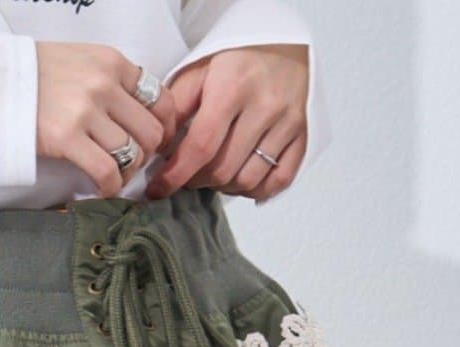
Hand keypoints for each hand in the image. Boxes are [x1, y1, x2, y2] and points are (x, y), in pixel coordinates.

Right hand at [36, 43, 178, 198]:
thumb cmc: (37, 75)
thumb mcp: (83, 61)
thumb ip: (112, 80)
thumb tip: (137, 113)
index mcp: (113, 62)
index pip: (160, 98)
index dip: (165, 128)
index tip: (158, 143)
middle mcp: (105, 84)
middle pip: (151, 131)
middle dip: (148, 155)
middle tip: (133, 164)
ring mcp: (86, 110)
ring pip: (132, 154)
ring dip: (127, 174)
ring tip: (113, 177)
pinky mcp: (68, 138)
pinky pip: (107, 172)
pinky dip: (110, 188)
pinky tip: (101, 190)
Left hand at [148, 45, 308, 201]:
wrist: (282, 44)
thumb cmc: (235, 61)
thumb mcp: (198, 72)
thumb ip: (176, 109)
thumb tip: (159, 151)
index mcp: (233, 86)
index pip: (201, 146)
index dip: (175, 175)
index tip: (158, 189)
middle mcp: (264, 105)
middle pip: (222, 170)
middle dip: (196, 180)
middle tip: (188, 172)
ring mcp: (287, 122)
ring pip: (247, 181)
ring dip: (224, 187)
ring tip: (214, 173)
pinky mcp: (302, 134)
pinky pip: (278, 181)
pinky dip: (256, 189)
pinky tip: (241, 178)